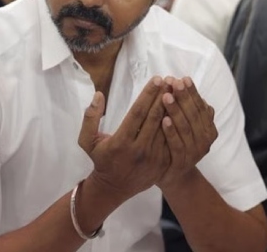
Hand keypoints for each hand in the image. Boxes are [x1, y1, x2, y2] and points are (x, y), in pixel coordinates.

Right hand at [78, 77, 171, 201]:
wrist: (114, 188)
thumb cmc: (101, 159)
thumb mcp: (87, 140)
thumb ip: (90, 117)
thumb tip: (99, 94)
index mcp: (121, 142)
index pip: (138, 113)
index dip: (149, 94)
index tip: (157, 79)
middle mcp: (139, 150)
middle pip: (155, 118)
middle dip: (164, 96)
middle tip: (171, 79)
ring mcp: (153, 158)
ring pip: (166, 128)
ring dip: (173, 108)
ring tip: (177, 91)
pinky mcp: (163, 164)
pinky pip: (172, 140)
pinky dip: (177, 124)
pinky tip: (180, 110)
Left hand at [157, 77, 216, 190]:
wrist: (172, 174)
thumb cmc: (176, 143)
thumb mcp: (186, 125)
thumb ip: (188, 107)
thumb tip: (186, 82)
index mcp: (209, 129)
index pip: (201, 106)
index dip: (193, 92)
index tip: (183, 78)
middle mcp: (206, 141)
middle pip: (194, 115)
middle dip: (184, 97)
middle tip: (173, 82)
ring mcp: (195, 153)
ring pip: (186, 128)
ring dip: (176, 111)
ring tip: (166, 96)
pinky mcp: (182, 163)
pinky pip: (177, 145)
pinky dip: (171, 132)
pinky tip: (163, 119)